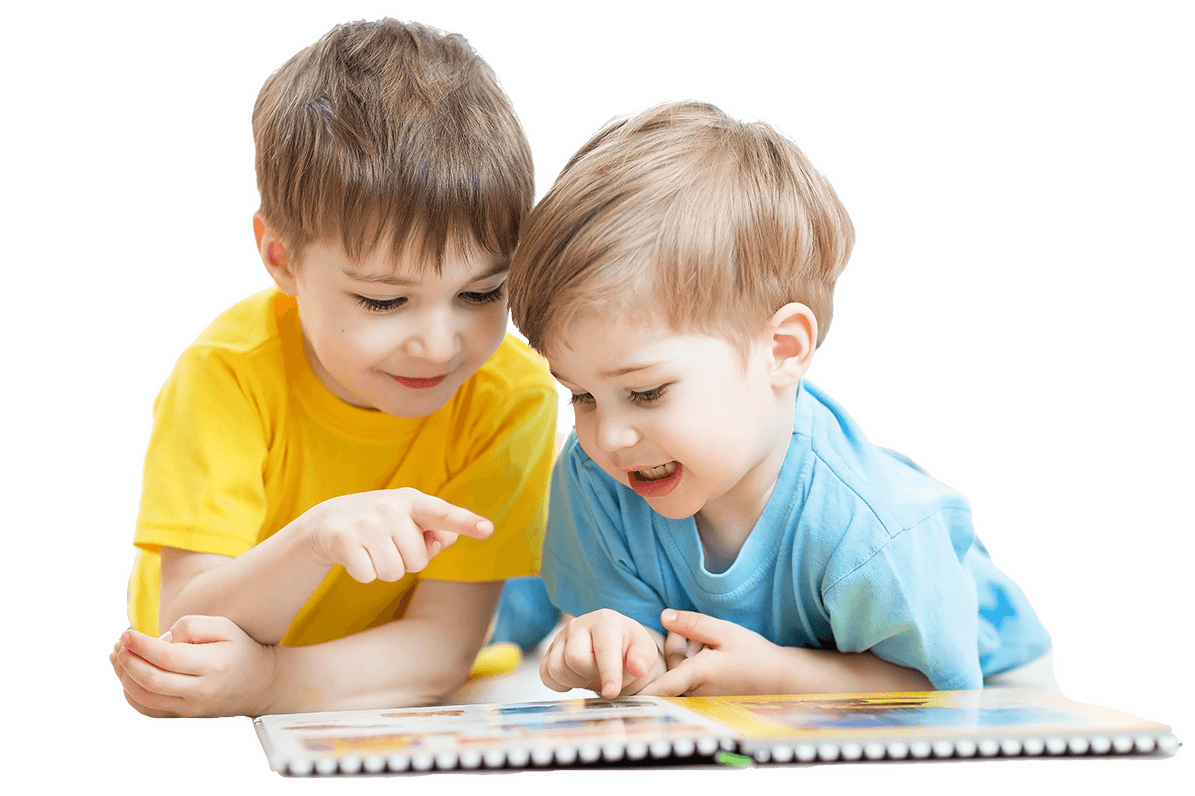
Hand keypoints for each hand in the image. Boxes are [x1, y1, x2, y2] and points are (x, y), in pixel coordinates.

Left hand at [109, 615, 278, 717]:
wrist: (262, 684)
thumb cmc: (241, 649)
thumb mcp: (224, 627)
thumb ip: (191, 627)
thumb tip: (161, 641)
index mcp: (213, 666)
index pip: (167, 657)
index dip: (141, 645)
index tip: (127, 634)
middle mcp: (201, 692)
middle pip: (151, 681)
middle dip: (128, 661)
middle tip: (120, 644)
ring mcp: (192, 709)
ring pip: (145, 698)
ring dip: (125, 677)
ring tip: (119, 656)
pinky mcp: (185, 717)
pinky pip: (149, 711)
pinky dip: (132, 694)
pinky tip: (128, 676)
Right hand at [300, 488, 493, 582]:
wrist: (326, 521)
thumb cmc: (381, 524)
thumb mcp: (410, 522)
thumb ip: (436, 533)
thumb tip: (447, 539)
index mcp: (413, 500)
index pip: (444, 514)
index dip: (466, 523)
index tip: (488, 529)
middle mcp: (391, 507)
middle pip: (418, 561)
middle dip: (404, 561)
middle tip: (386, 544)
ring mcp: (366, 522)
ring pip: (394, 573)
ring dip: (384, 569)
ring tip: (371, 550)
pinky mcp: (344, 540)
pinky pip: (369, 577)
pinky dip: (363, 574)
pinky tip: (355, 555)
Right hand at [539, 609, 663, 698]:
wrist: (613, 648)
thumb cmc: (629, 649)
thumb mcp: (644, 651)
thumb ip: (643, 659)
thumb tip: (638, 667)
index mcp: (605, 621)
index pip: (603, 650)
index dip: (608, 674)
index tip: (612, 692)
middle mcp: (578, 624)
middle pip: (574, 659)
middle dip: (591, 675)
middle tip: (603, 675)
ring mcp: (561, 637)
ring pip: (557, 668)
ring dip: (575, 681)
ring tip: (590, 675)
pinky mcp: (549, 652)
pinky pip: (545, 675)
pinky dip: (560, 684)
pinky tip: (576, 678)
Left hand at [638, 610, 788, 696]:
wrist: (778, 680)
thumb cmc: (754, 655)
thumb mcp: (724, 632)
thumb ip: (693, 624)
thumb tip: (663, 616)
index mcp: (697, 675)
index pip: (661, 686)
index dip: (640, 690)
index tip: (618, 695)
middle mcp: (695, 691)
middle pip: (668, 672)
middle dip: (673, 649)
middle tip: (691, 636)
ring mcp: (701, 698)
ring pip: (678, 676)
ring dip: (683, 658)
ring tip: (705, 645)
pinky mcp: (707, 699)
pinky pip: (689, 682)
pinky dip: (691, 667)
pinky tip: (707, 655)